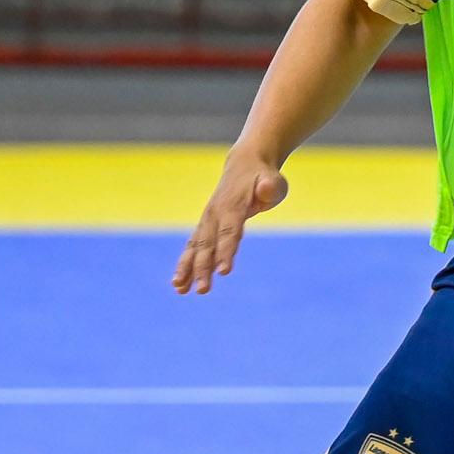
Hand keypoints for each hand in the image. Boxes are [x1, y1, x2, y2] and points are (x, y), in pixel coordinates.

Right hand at [174, 146, 288, 294]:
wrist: (245, 163)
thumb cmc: (263, 177)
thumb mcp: (273, 180)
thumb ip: (270, 187)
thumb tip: (265, 188)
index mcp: (233, 206)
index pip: (230, 232)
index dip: (226, 251)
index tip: (224, 272)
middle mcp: (215, 214)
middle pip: (208, 245)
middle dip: (203, 269)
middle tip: (202, 290)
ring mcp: (207, 220)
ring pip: (195, 248)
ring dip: (187, 269)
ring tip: (180, 289)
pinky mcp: (205, 226)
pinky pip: (193, 248)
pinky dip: (185, 265)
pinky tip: (179, 285)